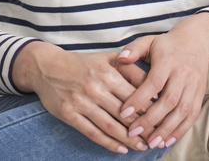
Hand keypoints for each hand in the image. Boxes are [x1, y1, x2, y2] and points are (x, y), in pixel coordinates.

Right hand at [13, 42, 152, 153]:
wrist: (46, 66)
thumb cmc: (81, 63)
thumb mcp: (107, 58)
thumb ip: (130, 69)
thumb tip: (154, 86)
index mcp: (107, 73)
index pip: (135, 97)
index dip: (150, 112)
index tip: (161, 121)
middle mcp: (95, 88)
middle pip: (125, 114)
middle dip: (143, 129)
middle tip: (156, 139)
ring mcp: (81, 102)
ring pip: (110, 126)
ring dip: (128, 140)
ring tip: (141, 147)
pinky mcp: (69, 114)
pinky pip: (92, 132)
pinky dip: (108, 143)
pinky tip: (121, 149)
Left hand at [116, 16, 208, 149]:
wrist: (197, 42)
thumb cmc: (167, 44)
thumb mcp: (148, 41)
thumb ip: (134, 49)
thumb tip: (120, 58)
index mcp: (168, 60)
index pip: (153, 83)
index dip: (139, 98)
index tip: (124, 113)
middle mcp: (183, 74)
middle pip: (168, 101)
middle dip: (150, 119)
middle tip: (133, 132)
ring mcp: (194, 86)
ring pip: (182, 111)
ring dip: (166, 129)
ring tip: (150, 142)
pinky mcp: (200, 95)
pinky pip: (192, 116)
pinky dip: (180, 130)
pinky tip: (167, 141)